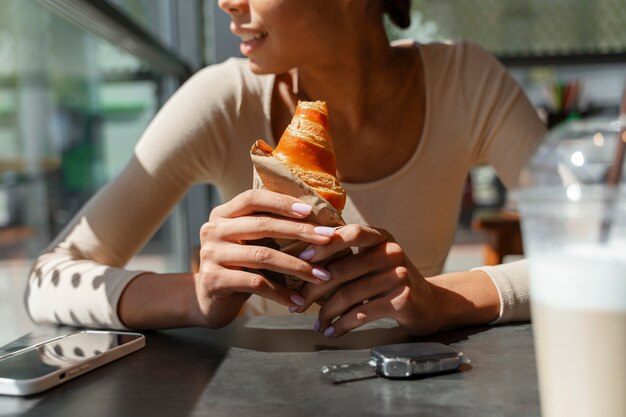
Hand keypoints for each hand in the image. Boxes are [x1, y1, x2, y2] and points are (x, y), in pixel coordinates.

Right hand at [195, 189, 335, 327]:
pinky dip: (281, 292)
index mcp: (223, 214)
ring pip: (263, 255)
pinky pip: (256, 283)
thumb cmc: (240, 268)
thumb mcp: (251, 242)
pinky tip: (298, 299)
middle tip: (329, 239)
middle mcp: (213, 230)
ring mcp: (211, 254)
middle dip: (300, 232)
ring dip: (298, 266)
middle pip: (262, 225)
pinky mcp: (213, 280)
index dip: (282, 202)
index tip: (310, 211)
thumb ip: (271, 229)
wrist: (210, 301)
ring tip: (322, 276)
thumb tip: (318, 222)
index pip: (253, 198)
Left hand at [297, 224, 443, 336]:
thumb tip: (302, 264)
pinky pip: (362, 313)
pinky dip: (342, 325)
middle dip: (314, 289)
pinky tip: (333, 330)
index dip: (324, 244)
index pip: (350, 233)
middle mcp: (391, 251)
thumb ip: (348, 257)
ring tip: (317, 323)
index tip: (300, 258)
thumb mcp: (374, 261)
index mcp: (381, 237)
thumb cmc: (391, 281)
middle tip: (297, 304)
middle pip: (342, 269)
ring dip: (327, 313)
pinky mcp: (402, 299)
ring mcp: (399, 275)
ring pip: (349, 294)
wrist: (432, 303)